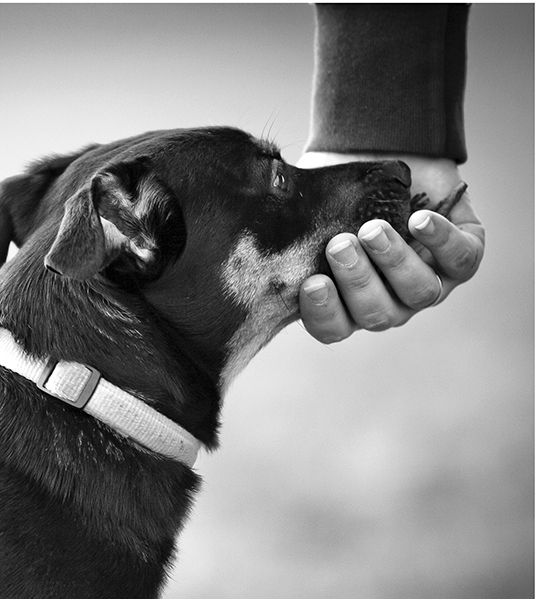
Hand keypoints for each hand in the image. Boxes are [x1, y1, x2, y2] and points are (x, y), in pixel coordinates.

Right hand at [295, 152, 484, 343]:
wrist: (381, 151)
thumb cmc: (335, 190)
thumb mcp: (305, 211)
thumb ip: (285, 230)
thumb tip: (257, 231)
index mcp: (346, 304)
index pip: (333, 328)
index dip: (324, 314)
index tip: (312, 284)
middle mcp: (389, 302)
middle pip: (378, 314)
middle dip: (358, 281)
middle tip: (340, 245)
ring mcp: (428, 282)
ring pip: (419, 293)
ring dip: (394, 262)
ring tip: (373, 229)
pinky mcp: (462, 256)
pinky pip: (460, 261)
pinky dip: (439, 241)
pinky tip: (418, 220)